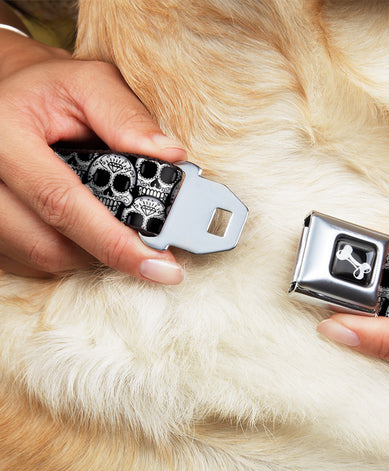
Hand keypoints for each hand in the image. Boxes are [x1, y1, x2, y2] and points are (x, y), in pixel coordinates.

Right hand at [0, 30, 185, 282]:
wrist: (6, 94)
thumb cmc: (49, 89)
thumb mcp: (89, 84)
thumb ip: (128, 117)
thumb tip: (171, 157)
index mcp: (4, 135)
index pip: (61, 203)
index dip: (114, 242)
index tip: (160, 266)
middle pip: (49, 245)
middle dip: (108, 251)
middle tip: (149, 249)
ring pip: (41, 258)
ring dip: (89, 253)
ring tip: (115, 227)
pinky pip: (30, 260)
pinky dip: (68, 251)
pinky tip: (86, 229)